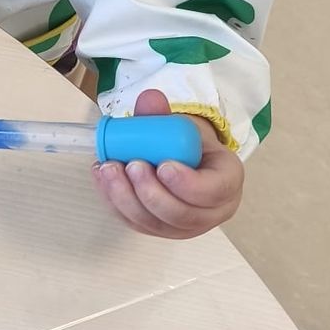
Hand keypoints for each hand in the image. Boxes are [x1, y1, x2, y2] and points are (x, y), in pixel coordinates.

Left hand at [93, 88, 243, 238]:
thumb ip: (164, 114)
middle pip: (181, 215)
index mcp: (227, 182)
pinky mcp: (159, 231)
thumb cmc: (188, 144)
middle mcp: (210, 213)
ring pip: (155, 224)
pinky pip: (136, 223)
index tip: (163, 165)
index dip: (187, 184)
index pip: (213, 191)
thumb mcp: (183, 126)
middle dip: (151, 192)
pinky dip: (115, 202)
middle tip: (131, 165)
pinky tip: (102, 178)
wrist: (182, 159)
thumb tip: (149, 99)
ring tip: (109, 169)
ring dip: (126, 198)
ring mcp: (184, 228)